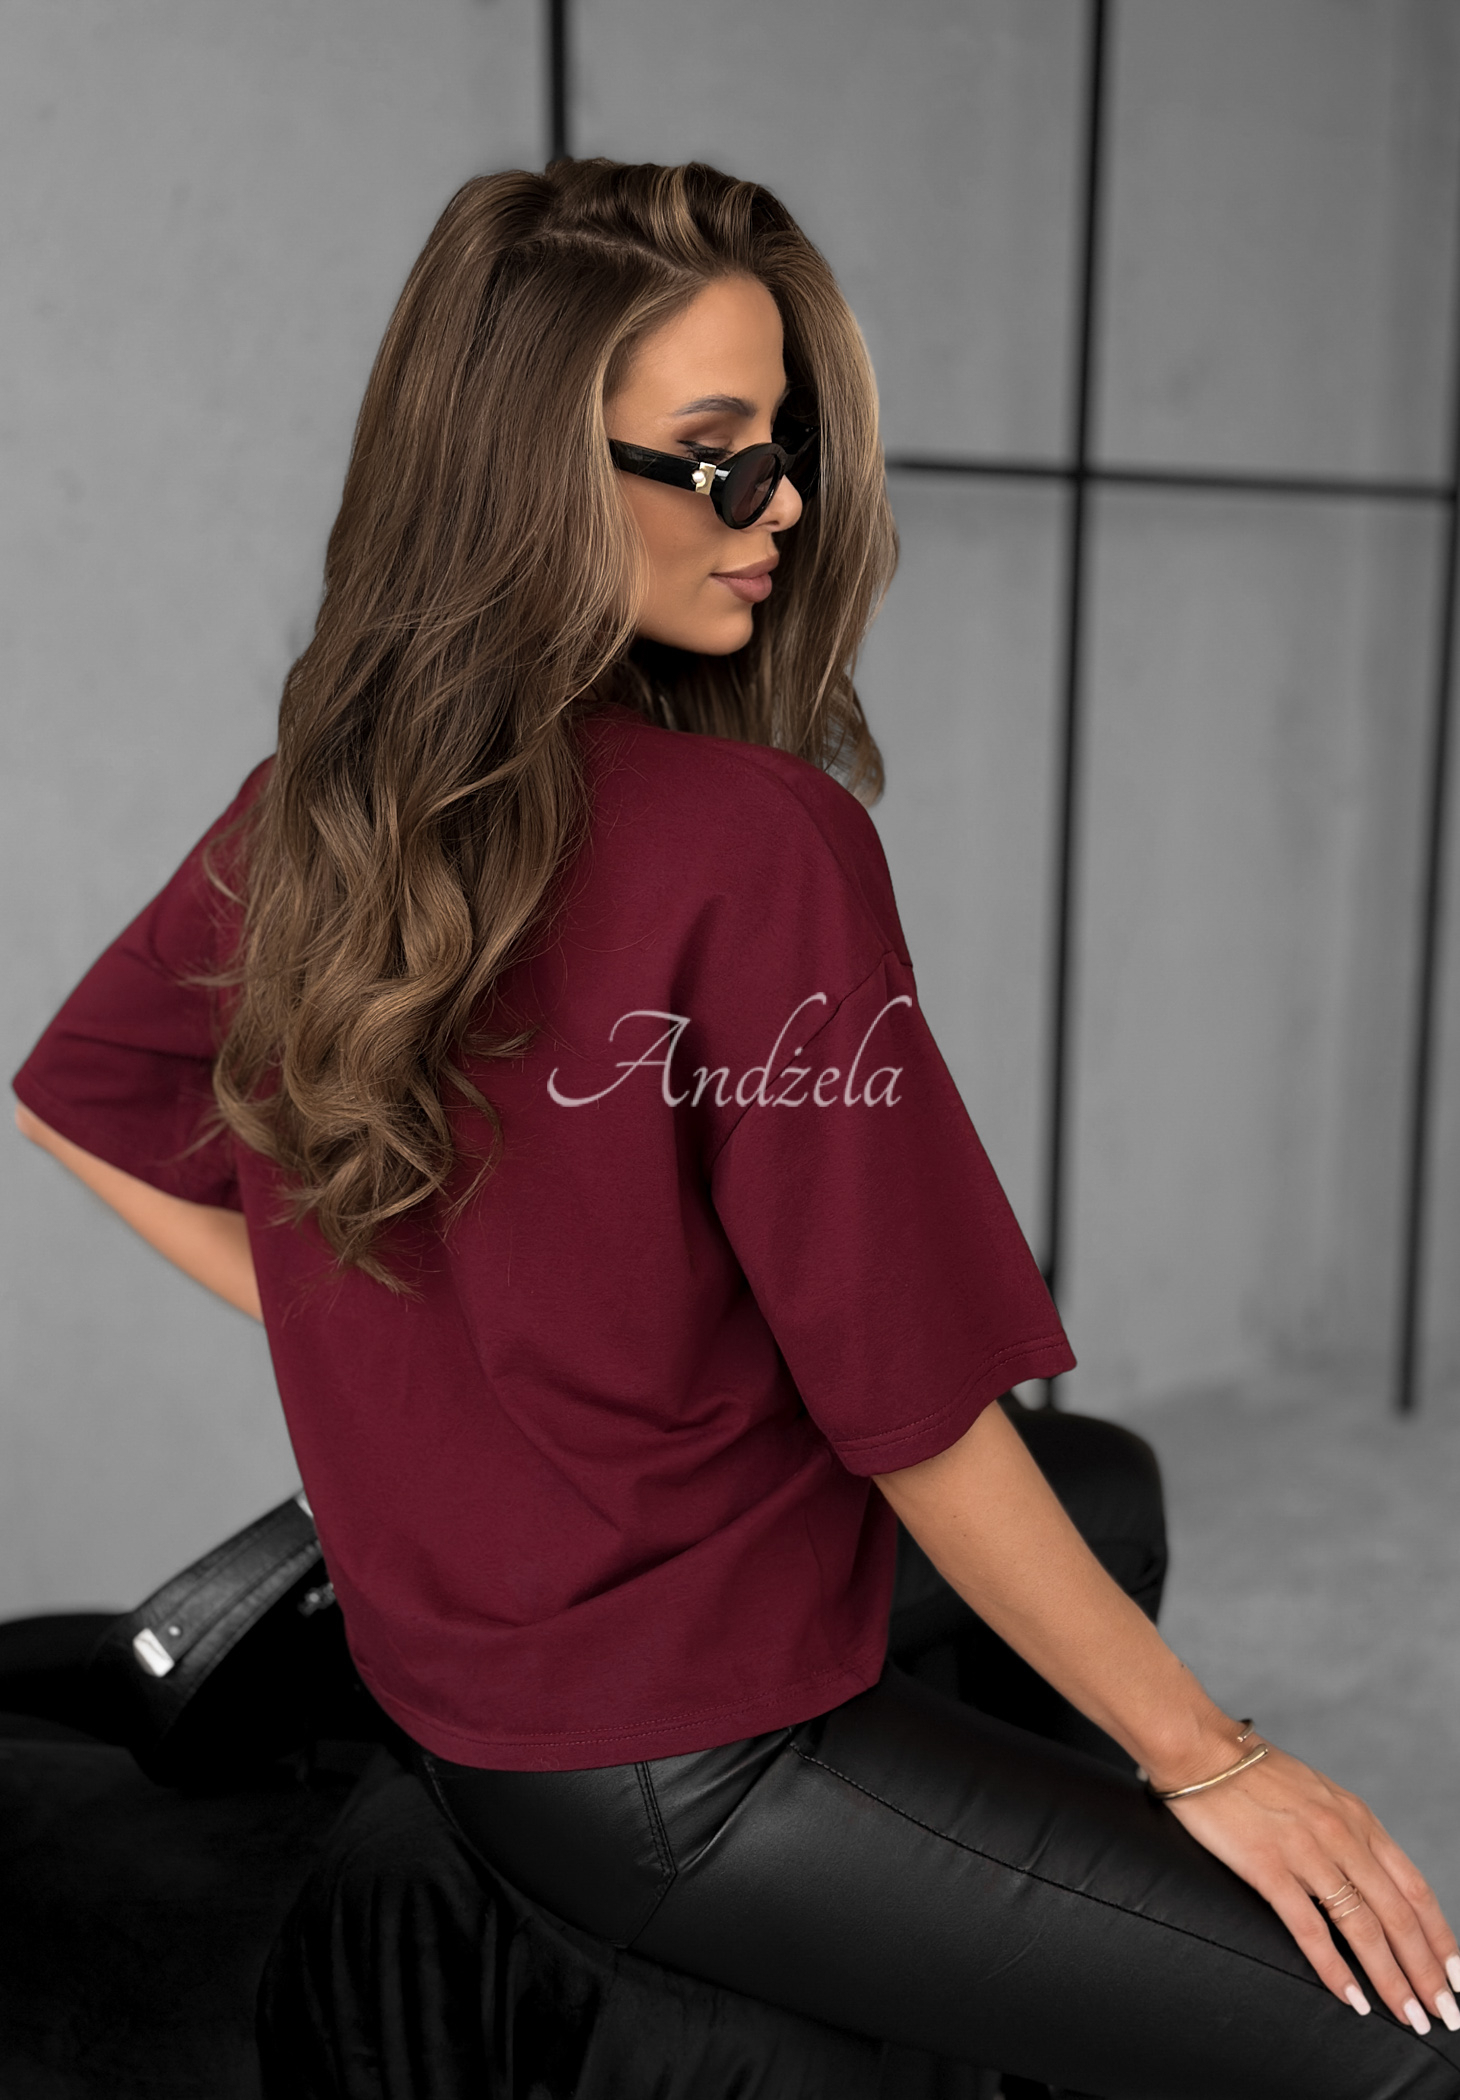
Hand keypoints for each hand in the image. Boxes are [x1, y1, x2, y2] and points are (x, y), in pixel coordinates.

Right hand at [1160, 1736, 1459, 2034]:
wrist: (1199, 1748)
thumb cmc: (1252, 1772)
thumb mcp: (1319, 1794)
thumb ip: (1347, 1832)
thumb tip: (1370, 1876)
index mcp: (1357, 1818)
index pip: (1415, 1888)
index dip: (1440, 1936)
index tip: (1456, 1975)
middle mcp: (1341, 1834)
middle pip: (1398, 1915)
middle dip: (1426, 1971)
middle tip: (1443, 2013)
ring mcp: (1306, 1851)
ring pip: (1363, 1928)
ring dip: (1392, 1979)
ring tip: (1409, 2016)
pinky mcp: (1268, 1866)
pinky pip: (1310, 1929)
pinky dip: (1335, 1970)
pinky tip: (1350, 1998)